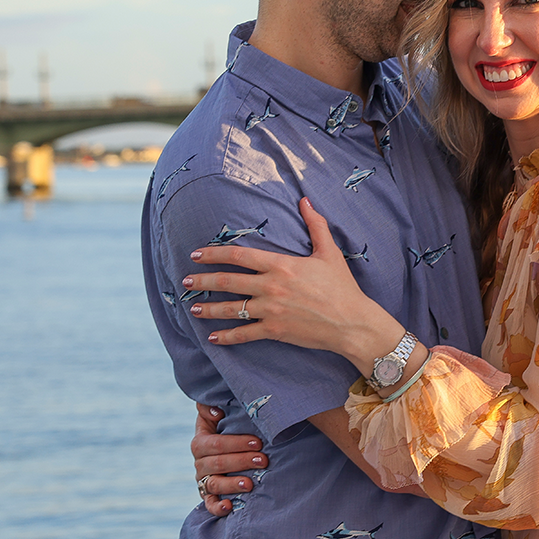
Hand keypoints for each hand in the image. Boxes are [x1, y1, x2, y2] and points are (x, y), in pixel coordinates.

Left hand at [183, 198, 410, 374]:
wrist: (353, 322)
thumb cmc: (343, 287)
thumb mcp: (330, 253)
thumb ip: (316, 225)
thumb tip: (306, 201)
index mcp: (282, 265)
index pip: (240, 256)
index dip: (215, 254)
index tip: (197, 254)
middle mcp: (272, 286)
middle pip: (228, 282)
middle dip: (203, 280)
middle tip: (186, 280)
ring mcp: (272, 310)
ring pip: (232, 309)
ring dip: (209, 309)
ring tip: (193, 308)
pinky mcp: (275, 330)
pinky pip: (245, 333)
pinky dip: (228, 336)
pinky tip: (213, 337)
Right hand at [193, 404, 267, 516]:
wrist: (226, 450)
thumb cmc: (227, 428)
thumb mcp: (217, 414)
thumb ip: (211, 406)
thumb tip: (217, 410)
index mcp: (200, 442)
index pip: (214, 443)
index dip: (235, 443)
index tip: (257, 442)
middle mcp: (200, 462)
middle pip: (217, 464)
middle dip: (241, 461)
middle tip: (263, 460)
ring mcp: (204, 480)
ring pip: (214, 484)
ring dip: (232, 484)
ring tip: (250, 484)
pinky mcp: (208, 496)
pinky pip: (210, 504)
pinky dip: (218, 507)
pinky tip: (229, 507)